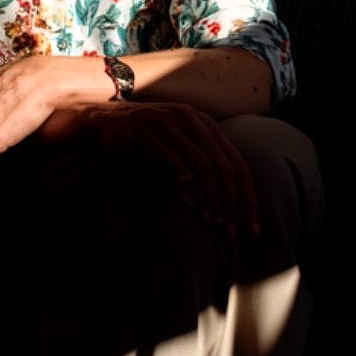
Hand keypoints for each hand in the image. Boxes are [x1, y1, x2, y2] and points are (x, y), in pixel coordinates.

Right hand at [47, 101, 259, 243]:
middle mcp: (193, 120)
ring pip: (204, 166)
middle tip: (233, 234)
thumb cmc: (144, 141)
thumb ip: (198, 171)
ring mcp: (171, 125)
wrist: (104, 121)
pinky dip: (186, 184)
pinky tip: (190, 205)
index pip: (238, 165)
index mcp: (206, 124)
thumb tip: (215, 207)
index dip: (248, 199)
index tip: (251, 229)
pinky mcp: (149, 133)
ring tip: (212, 224)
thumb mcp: (176, 150)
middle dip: (233, 205)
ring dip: (211, 199)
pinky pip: (175, 161)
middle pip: (226, 167)